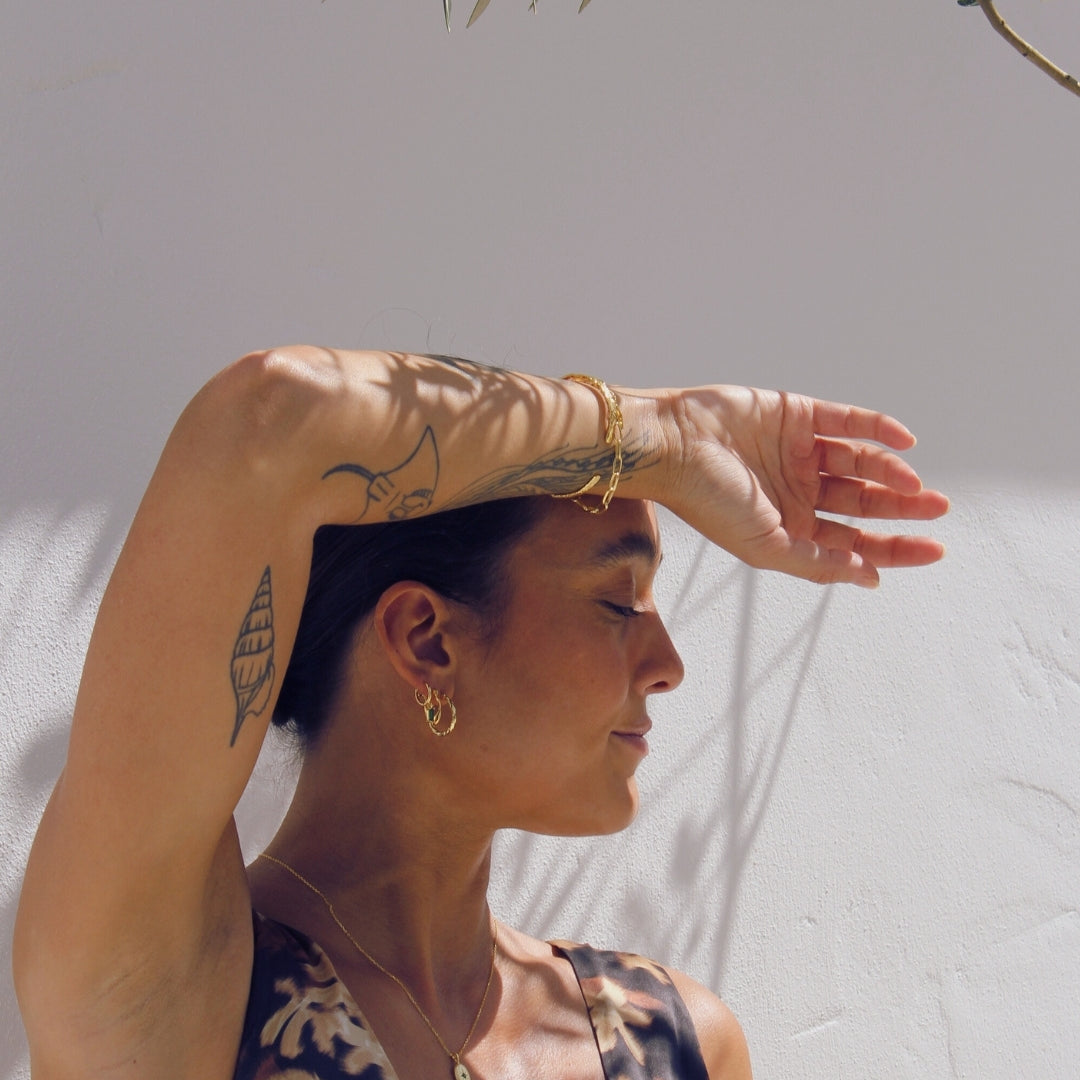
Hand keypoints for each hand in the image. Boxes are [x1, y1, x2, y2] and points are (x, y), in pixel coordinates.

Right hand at [659, 386, 948, 586]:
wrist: (673, 446)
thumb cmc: (708, 501)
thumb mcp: (765, 547)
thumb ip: (815, 564)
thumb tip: (868, 578)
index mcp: (790, 528)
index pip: (854, 543)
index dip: (894, 548)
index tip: (934, 550)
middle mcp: (798, 492)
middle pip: (863, 504)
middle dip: (902, 509)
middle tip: (938, 509)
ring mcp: (798, 452)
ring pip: (860, 463)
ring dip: (890, 472)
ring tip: (915, 482)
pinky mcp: (796, 415)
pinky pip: (848, 422)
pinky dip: (878, 429)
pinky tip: (902, 441)